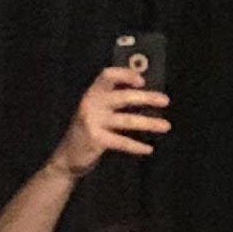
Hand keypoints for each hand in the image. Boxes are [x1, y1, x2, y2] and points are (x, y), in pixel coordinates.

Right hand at [57, 63, 171, 175]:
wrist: (67, 157)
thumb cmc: (87, 130)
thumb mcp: (95, 110)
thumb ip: (112, 100)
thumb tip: (145, 94)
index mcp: (92, 93)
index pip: (108, 75)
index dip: (126, 75)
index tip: (142, 81)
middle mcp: (92, 104)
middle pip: (124, 97)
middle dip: (147, 98)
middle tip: (165, 101)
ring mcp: (93, 122)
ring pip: (127, 120)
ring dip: (149, 123)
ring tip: (166, 126)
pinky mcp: (96, 139)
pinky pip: (122, 142)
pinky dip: (137, 146)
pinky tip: (148, 149)